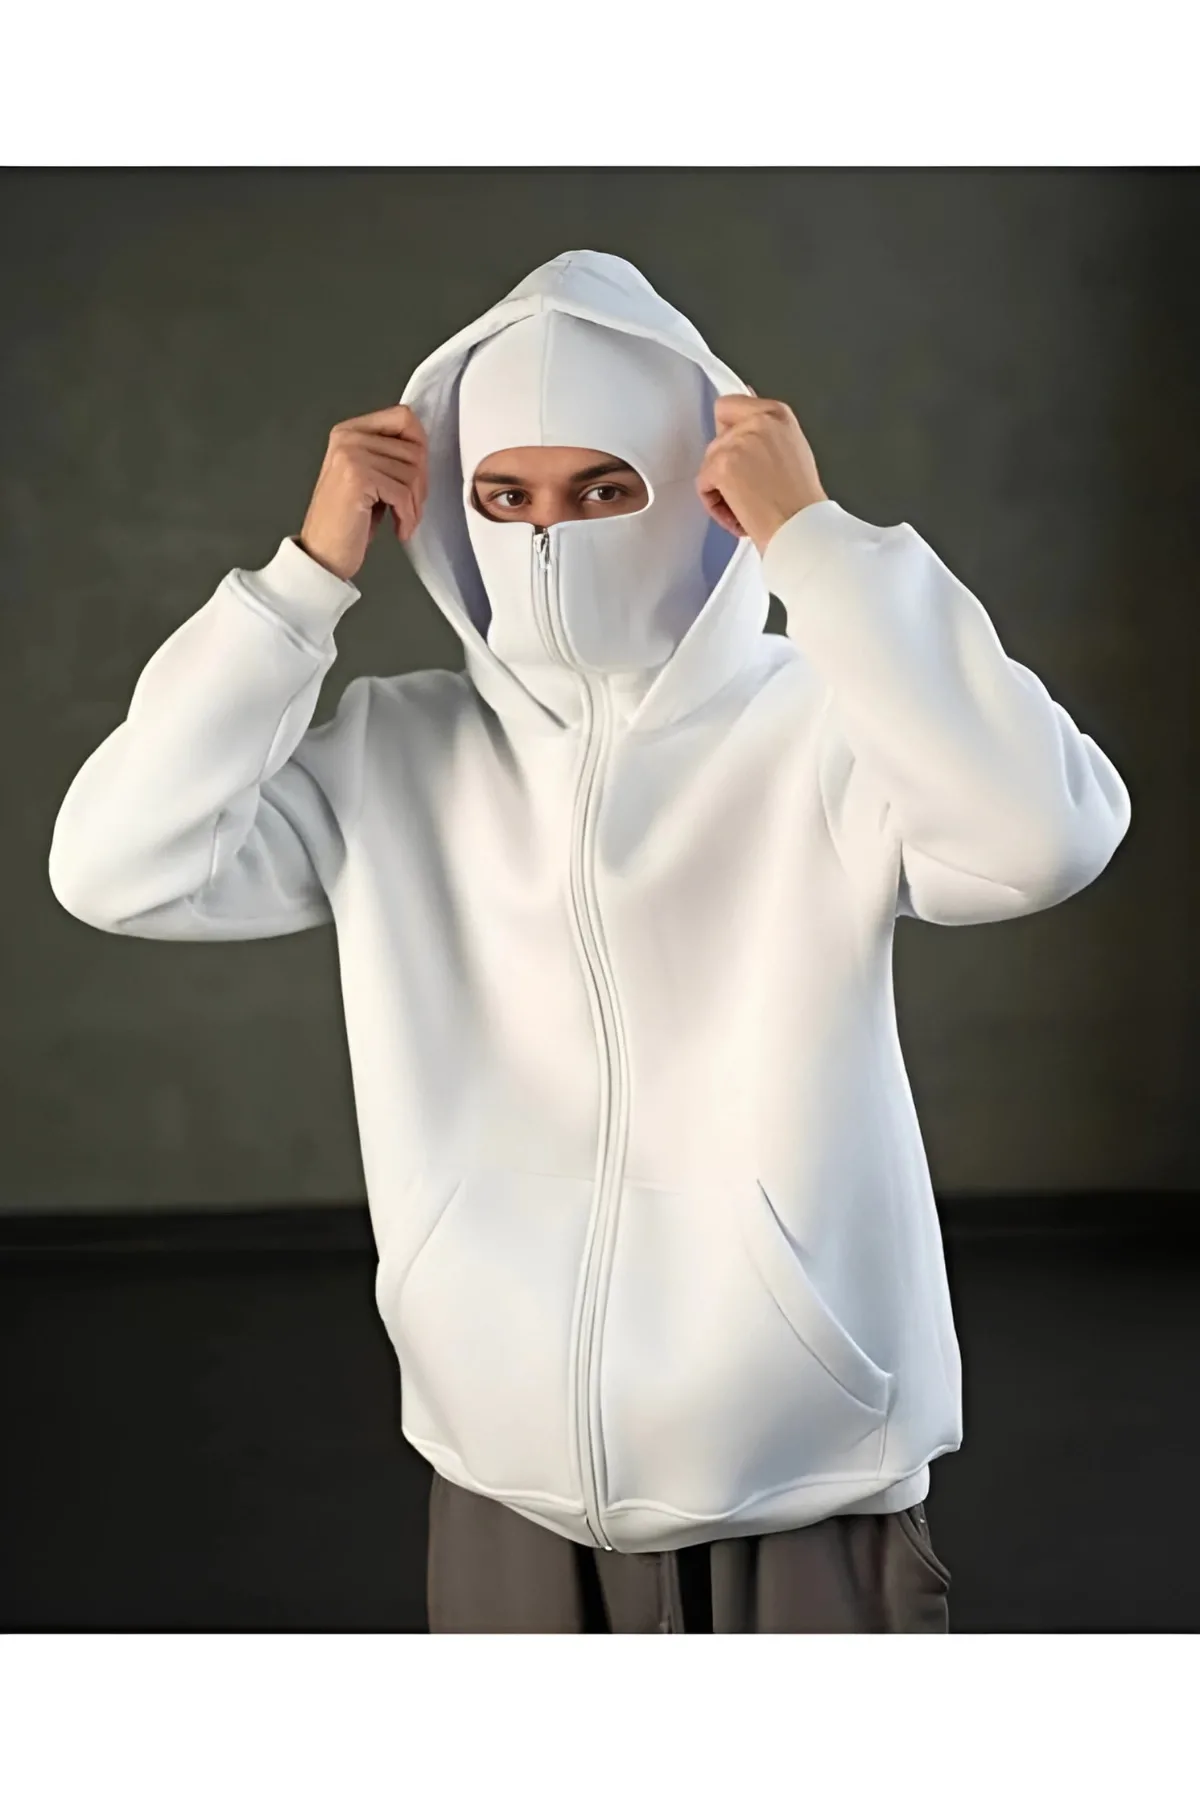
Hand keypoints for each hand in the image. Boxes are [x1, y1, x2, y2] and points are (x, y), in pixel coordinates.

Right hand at [298, 403, 427, 581]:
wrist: (322, 555)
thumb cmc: (348, 522)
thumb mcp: (370, 479)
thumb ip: (389, 456)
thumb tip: (423, 448)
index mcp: (350, 431)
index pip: (403, 418)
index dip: (420, 447)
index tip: (416, 477)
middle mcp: (348, 437)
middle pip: (413, 448)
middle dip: (421, 484)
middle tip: (411, 508)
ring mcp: (351, 455)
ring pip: (412, 472)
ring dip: (415, 504)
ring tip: (404, 521)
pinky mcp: (358, 478)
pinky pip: (403, 493)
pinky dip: (408, 516)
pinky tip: (400, 530)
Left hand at [696, 391, 826, 555]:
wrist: (801, 528)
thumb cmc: (801, 502)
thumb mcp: (790, 449)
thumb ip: (764, 429)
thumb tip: (746, 398)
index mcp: (776, 413)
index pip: (731, 406)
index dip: (728, 433)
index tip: (735, 455)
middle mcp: (757, 420)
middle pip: (716, 439)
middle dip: (727, 467)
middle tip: (749, 490)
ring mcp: (737, 441)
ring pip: (708, 463)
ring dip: (722, 490)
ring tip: (749, 507)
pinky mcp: (722, 465)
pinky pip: (703, 485)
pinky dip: (717, 507)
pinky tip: (741, 515)